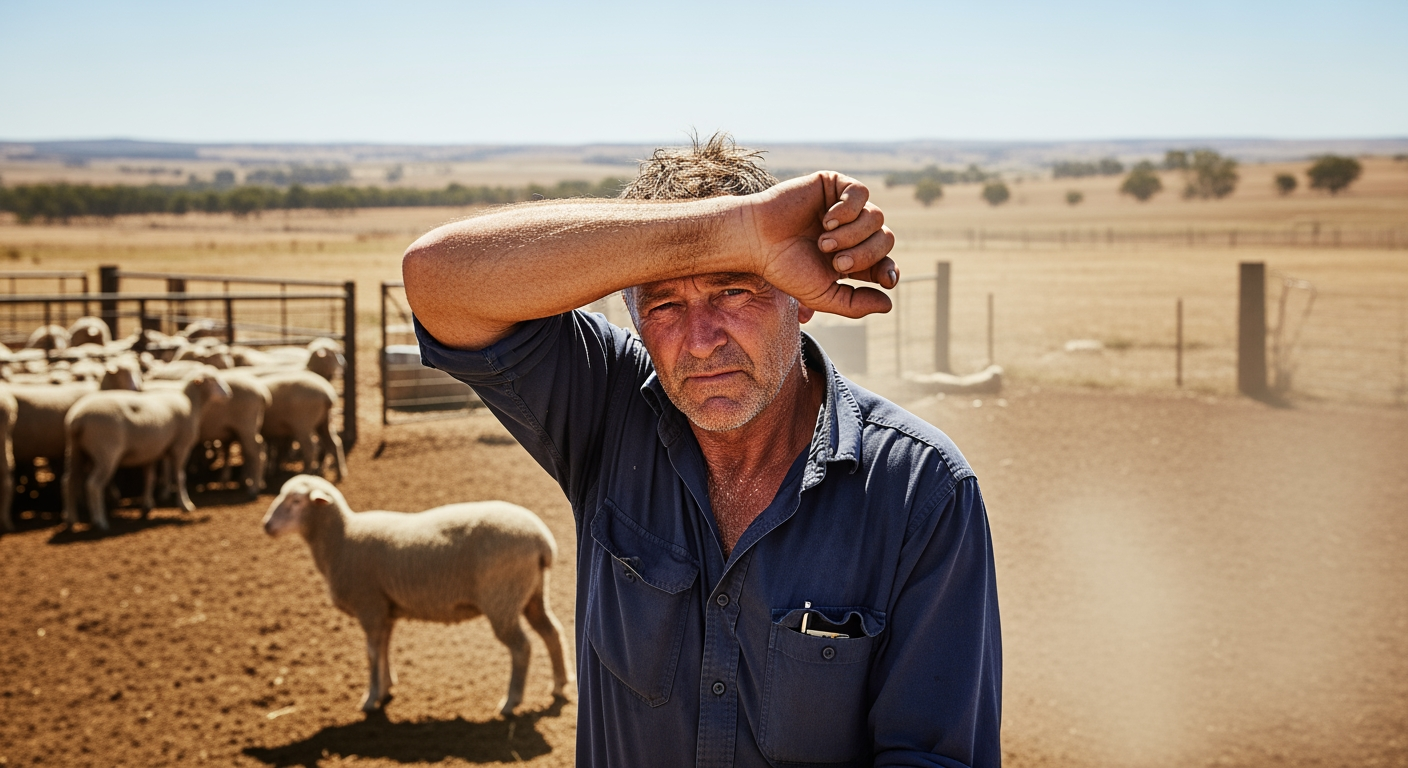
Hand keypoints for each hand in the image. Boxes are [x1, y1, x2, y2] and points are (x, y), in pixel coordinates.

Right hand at [744, 171, 896, 317]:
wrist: (757, 240)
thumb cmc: (785, 268)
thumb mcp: (822, 295)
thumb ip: (855, 305)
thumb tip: (889, 305)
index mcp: (852, 257)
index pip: (885, 262)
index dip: (889, 271)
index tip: (885, 280)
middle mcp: (852, 231)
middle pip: (885, 240)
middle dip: (865, 255)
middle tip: (836, 262)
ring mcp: (844, 207)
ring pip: (876, 218)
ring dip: (852, 235)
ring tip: (823, 241)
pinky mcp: (834, 184)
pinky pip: (860, 193)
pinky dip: (848, 209)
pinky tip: (826, 219)